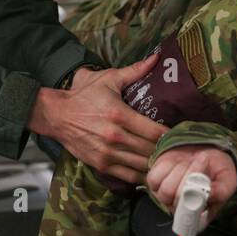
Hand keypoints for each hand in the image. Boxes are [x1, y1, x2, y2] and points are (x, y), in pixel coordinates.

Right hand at [28, 53, 169, 183]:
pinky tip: (149, 172)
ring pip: (141, 166)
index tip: (180, 135)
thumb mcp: (108, 79)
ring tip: (166, 162)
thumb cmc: (84, 96)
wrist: (56, 115)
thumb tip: (156, 58)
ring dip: (155, 165)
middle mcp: (115, 137)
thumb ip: (134, 71)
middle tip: (178, 150)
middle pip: (151, 151)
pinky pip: (128, 177)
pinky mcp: (101, 165)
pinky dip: (141, 176)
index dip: (170, 136)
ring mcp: (107, 154)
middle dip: (166, 152)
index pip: (155, 132)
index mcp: (120, 115)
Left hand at [147, 146, 236, 220]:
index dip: (190, 206)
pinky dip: (167, 166)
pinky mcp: (155, 182)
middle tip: (202, 162)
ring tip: (191, 162)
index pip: (189, 221)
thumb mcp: (227, 180)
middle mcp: (180, 208)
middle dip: (190, 176)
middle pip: (176, 199)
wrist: (205, 150)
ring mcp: (166, 196)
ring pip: (166, 189)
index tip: (198, 187)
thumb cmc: (218, 168)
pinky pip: (154, 178)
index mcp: (199, 213)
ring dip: (180, 170)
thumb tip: (209, 195)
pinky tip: (177, 162)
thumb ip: (220, 191)